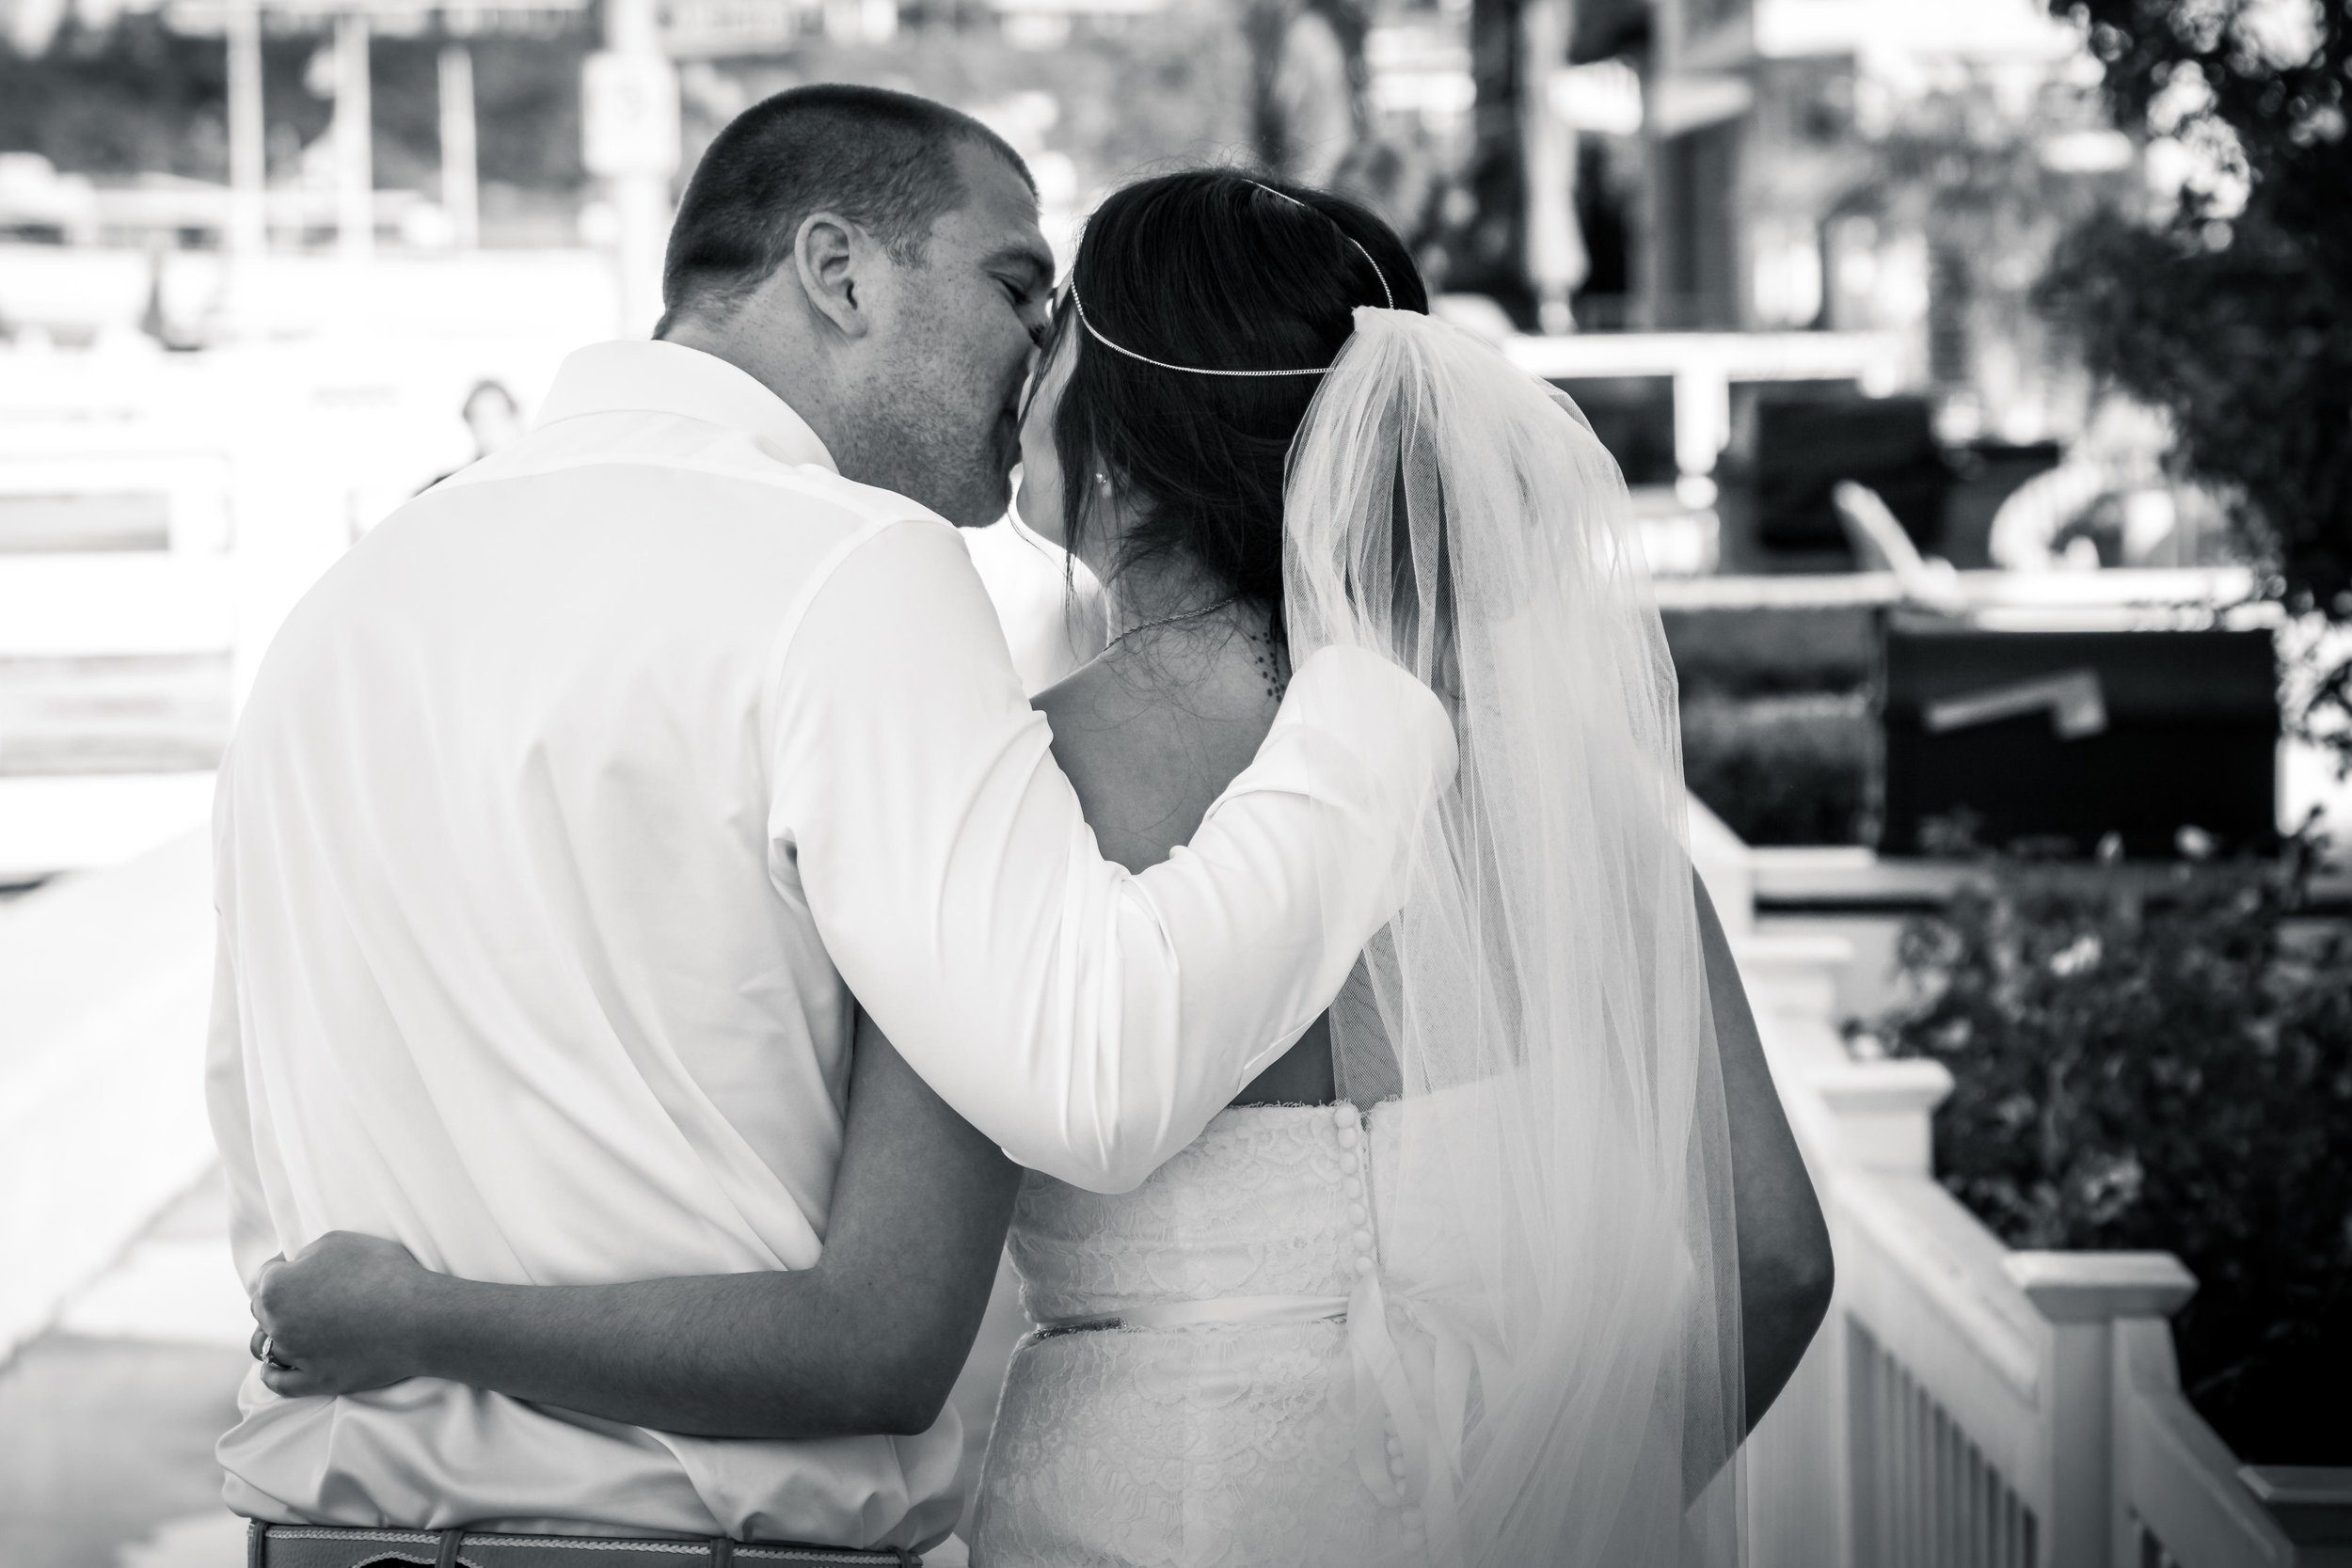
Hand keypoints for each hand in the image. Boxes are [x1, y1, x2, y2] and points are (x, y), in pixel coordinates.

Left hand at [250, 1231, 432, 1397]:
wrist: (418, 1317)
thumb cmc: (382, 1272)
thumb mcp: (337, 1241)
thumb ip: (304, 1255)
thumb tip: (295, 1267)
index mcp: (277, 1289)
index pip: (266, 1275)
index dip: (285, 1266)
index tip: (304, 1265)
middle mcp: (278, 1325)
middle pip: (262, 1311)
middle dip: (278, 1299)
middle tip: (306, 1293)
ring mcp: (296, 1356)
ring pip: (267, 1347)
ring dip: (273, 1335)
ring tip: (292, 1328)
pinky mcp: (317, 1380)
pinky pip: (280, 1383)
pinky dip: (273, 1374)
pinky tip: (274, 1367)